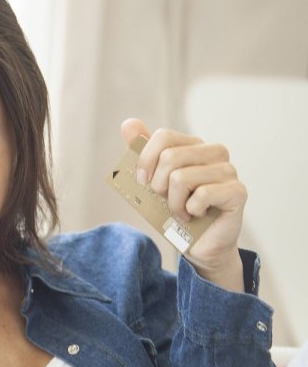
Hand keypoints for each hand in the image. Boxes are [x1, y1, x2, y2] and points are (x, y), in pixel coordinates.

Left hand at [121, 118, 246, 290]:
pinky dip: (190, 211)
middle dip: (158, 186)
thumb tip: (129, 123)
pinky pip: (201, 195)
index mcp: (194, 145)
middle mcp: (215, 152)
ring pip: (181, 178)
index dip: (146, 160)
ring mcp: (229, 170)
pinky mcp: (237, 191)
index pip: (163, 136)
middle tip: (168, 200)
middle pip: (170, 157)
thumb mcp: (152, 181)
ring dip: (174, 203)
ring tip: (183, 211)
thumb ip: (141, 152)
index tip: (143, 181)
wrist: (197, 243)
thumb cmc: (175, 210)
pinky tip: (197, 215)